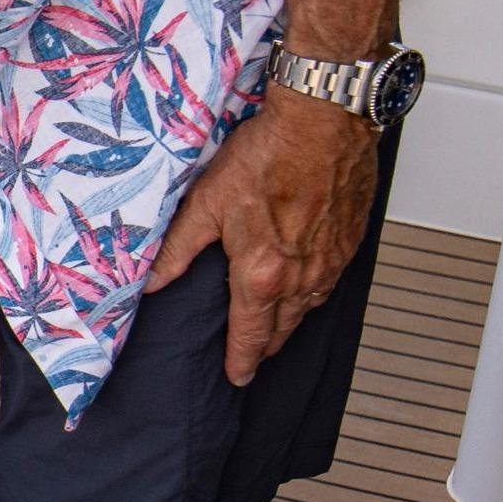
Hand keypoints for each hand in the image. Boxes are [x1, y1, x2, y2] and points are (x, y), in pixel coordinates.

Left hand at [146, 96, 379, 382]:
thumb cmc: (269, 155)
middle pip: (283, 330)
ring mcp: (330, 262)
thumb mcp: (206, 202)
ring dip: (292, 321)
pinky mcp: (350, 242)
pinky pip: (332, 282)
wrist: (324, 123)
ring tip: (276, 327)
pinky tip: (307, 285)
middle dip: (266, 347)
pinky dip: (316, 292)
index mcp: (261, 275)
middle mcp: (301, 278)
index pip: (250, 337)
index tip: (237, 378)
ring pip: (310, 308)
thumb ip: (178, 249)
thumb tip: (152, 282)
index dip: (241, 362)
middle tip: (253, 357)